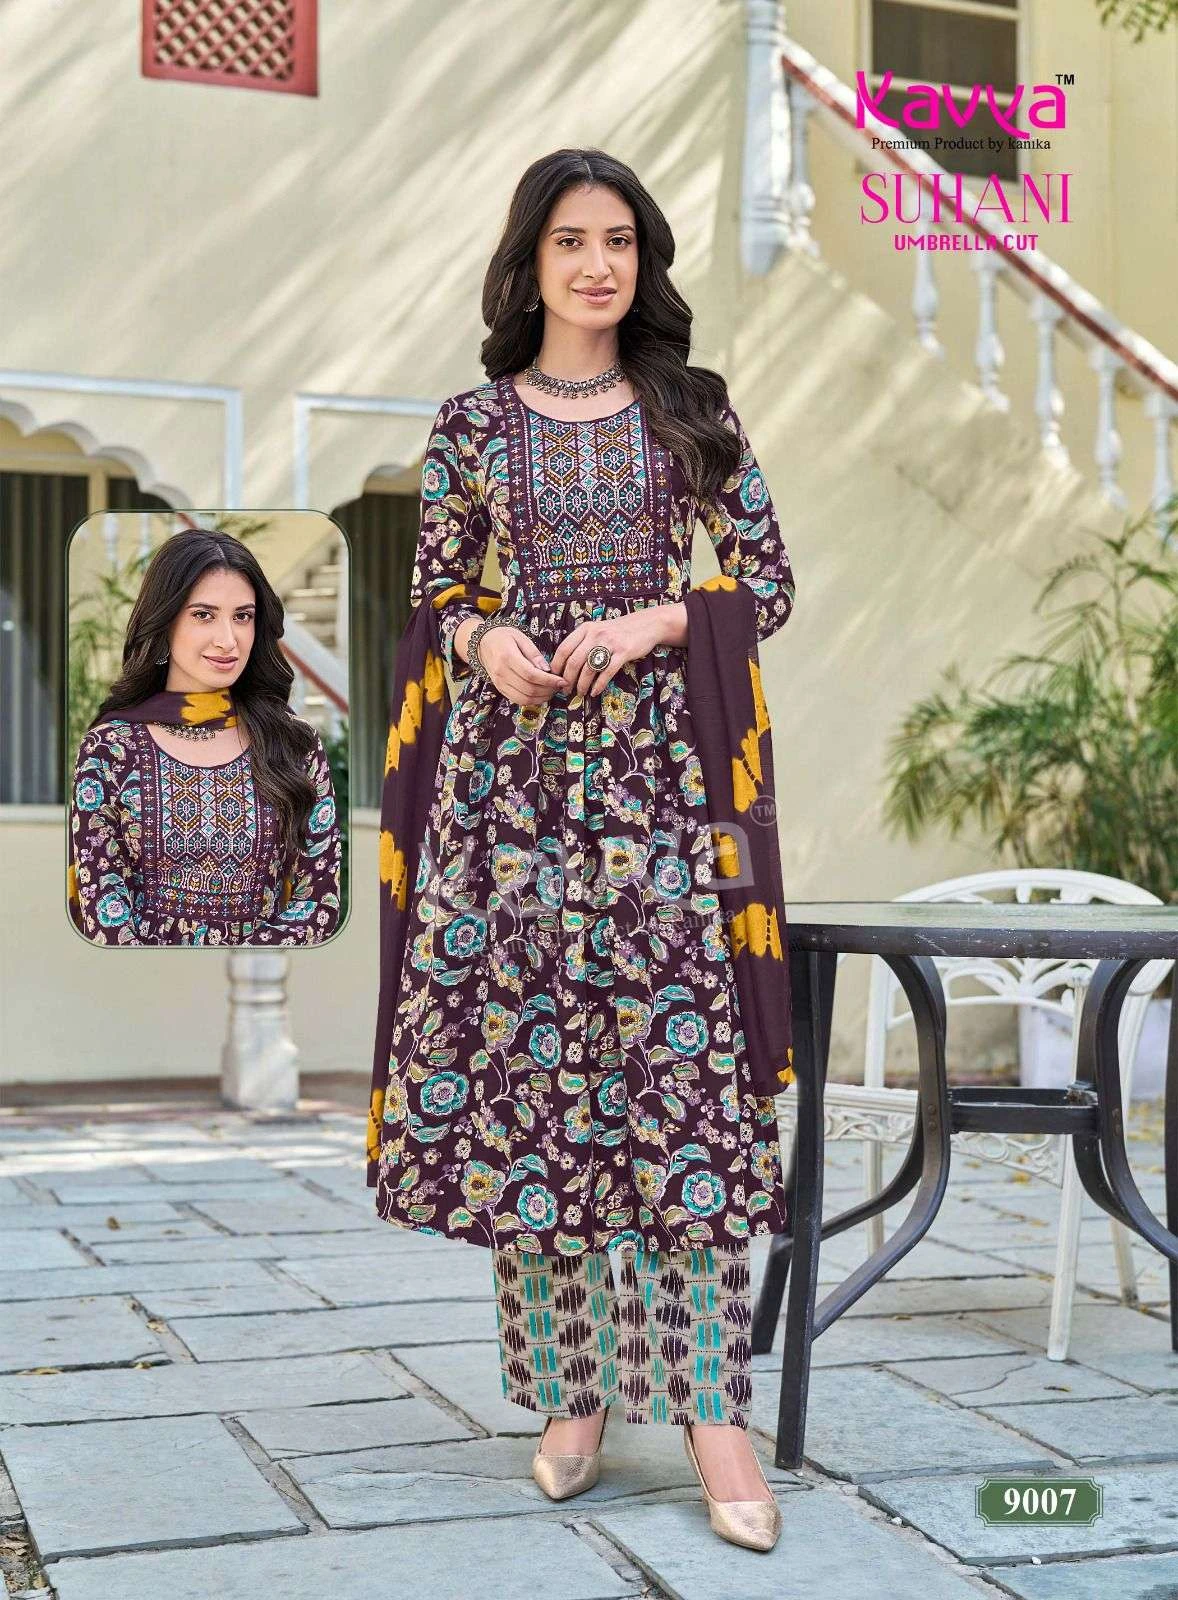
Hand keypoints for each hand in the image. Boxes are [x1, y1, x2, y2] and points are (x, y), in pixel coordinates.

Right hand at [460, 621, 565, 708]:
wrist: (483, 643)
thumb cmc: (504, 637)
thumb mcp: (521, 637)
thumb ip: (534, 654)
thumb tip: (548, 669)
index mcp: (508, 657)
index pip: (531, 675)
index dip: (549, 681)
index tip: (562, 680)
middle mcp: (502, 672)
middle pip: (529, 689)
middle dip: (548, 690)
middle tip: (559, 686)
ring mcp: (499, 683)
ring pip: (524, 698)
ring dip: (541, 698)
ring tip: (552, 690)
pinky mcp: (500, 689)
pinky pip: (517, 700)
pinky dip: (532, 701)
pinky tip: (541, 694)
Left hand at [550, 608, 671, 696]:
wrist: (645, 624)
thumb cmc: (617, 632)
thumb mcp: (597, 631)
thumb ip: (582, 643)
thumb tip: (565, 665)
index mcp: (585, 629)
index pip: (564, 649)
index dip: (556, 666)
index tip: (555, 678)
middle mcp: (595, 634)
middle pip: (574, 661)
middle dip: (568, 679)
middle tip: (566, 690)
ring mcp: (610, 643)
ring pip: (589, 668)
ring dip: (582, 684)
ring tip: (581, 693)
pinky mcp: (623, 652)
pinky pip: (607, 672)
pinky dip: (599, 684)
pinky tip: (595, 692)